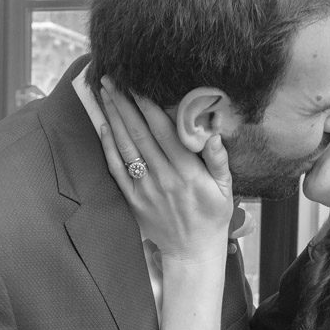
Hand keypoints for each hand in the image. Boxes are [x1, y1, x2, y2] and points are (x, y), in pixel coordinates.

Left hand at [98, 79, 233, 260]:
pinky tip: (103, 126)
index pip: (163, 132)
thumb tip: (214, 133)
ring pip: (125, 147)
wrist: (192, 252)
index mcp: (187, 172)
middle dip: (124, 104)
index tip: (137, 84)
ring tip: (103, 93)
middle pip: (139, 134)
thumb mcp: (225, 189)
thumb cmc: (212, 216)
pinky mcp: (133, 199)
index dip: (148, 106)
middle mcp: (163, 178)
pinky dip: (108, 147)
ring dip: (112, 118)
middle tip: (111, 78)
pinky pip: (117, 169)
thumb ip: (219, 160)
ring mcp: (145, 189)